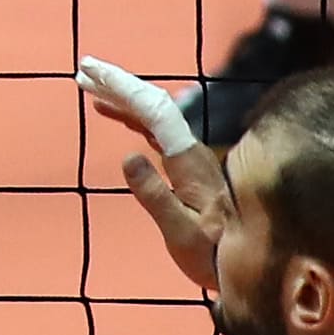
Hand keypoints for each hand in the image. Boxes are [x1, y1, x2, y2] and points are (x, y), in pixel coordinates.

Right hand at [80, 55, 227, 291]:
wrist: (249, 265)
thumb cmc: (212, 253)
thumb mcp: (179, 232)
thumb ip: (155, 195)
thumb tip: (129, 157)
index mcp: (188, 161)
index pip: (154, 112)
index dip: (123, 89)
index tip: (94, 74)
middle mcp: (191, 151)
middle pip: (153, 105)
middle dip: (118, 84)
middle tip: (84, 70)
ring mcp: (190, 156)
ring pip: (154, 114)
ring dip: (122, 97)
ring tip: (89, 86)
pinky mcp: (186, 165)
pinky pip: (155, 128)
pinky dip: (131, 115)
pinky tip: (113, 113)